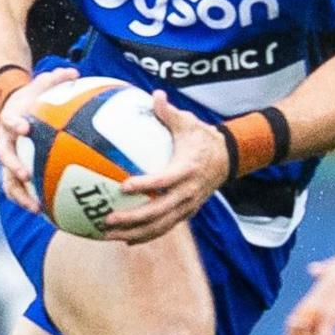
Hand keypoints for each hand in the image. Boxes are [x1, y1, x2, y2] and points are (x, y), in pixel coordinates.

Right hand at [0, 66, 78, 213]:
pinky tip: (48, 214)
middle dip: (13, 167)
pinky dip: (30, 202)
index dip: (15, 125)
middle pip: (3, 157)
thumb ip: (56, 79)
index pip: (8, 122)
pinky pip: (19, 191)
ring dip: (20, 196)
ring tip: (36, 209)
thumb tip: (74, 71)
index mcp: (10, 121)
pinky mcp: (14, 173)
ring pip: (8, 181)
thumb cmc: (31, 100)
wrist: (11, 110)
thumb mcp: (40, 86)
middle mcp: (4, 142)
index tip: (24, 128)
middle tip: (25, 176)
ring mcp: (8, 160)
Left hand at [99, 92, 229, 244]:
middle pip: (159, 212)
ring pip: (160, 225)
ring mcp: (188, 206)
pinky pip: (164, 228)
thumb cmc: (203, 138)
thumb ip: (169, 112)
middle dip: (132, 219)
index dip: (145, 185)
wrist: (228, 158)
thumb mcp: (189, 122)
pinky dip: (146, 236)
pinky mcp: (186, 213)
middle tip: (107, 219)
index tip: (123, 186)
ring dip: (134, 233)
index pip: (164, 181)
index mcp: (186, 170)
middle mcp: (187, 193)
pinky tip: (126, 240)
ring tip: (109, 234)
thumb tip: (155, 94)